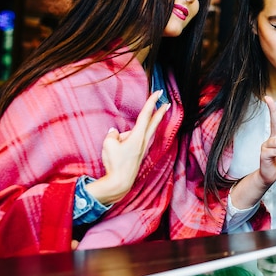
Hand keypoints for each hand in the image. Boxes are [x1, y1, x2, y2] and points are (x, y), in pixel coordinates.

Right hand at [86, 90, 169, 204]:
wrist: (120, 182)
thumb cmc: (115, 163)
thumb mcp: (108, 144)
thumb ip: (113, 135)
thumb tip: (115, 133)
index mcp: (137, 136)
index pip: (146, 115)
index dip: (152, 102)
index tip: (159, 92)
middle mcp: (143, 141)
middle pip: (153, 122)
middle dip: (160, 112)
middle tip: (167, 103)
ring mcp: (142, 148)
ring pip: (140, 133)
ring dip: (133, 132)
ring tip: (117, 148)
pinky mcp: (139, 154)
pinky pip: (135, 141)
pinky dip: (131, 139)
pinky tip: (120, 149)